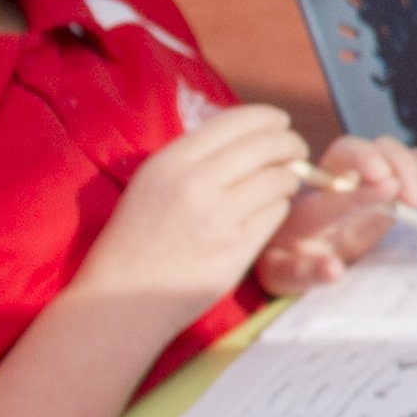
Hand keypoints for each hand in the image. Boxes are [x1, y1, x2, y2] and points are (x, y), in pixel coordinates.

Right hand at [72, 102, 310, 327]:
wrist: (120, 297)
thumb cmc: (137, 237)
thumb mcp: (152, 182)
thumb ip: (194, 155)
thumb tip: (247, 132)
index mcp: (171, 161)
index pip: (238, 121)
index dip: (269, 118)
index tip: (281, 123)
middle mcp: (196, 183)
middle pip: (268, 146)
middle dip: (291, 144)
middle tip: (297, 150)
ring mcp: (219, 218)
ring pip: (279, 180)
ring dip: (289, 178)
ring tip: (283, 182)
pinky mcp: (236, 250)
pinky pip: (276, 215)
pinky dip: (278, 208)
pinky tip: (268, 211)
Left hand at [258, 135, 416, 293]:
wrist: (293, 247)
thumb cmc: (287, 259)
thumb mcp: (285, 274)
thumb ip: (305, 272)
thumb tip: (333, 269)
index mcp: (306, 205)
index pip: (334, 188)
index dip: (363, 190)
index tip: (389, 190)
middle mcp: (332, 181)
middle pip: (359, 148)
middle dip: (391, 164)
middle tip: (413, 199)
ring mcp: (361, 178)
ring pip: (386, 149)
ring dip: (412, 168)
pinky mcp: (386, 181)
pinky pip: (409, 160)